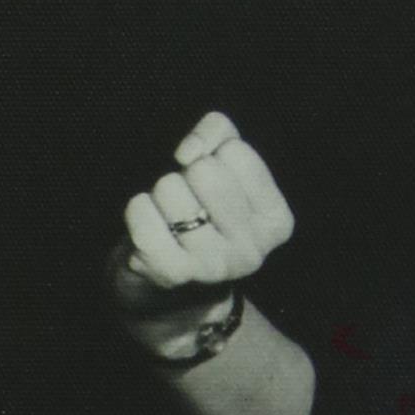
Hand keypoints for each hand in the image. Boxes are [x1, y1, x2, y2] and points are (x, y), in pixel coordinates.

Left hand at [117, 111, 293, 304]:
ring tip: (169, 215)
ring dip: (160, 193)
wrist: (170, 282)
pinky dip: (138, 209)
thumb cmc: (202, 208)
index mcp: (276, 221)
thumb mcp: (222, 163)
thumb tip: (190, 153)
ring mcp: (212, 266)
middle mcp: (252, 250)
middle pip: (204, 172)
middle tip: (187, 199)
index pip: (235, 153)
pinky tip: (149, 222)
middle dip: (186, 174)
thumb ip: (218, 133)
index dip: (213, 155)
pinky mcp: (170, 273)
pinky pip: (142, 215)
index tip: (210, 180)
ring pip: (170, 190)